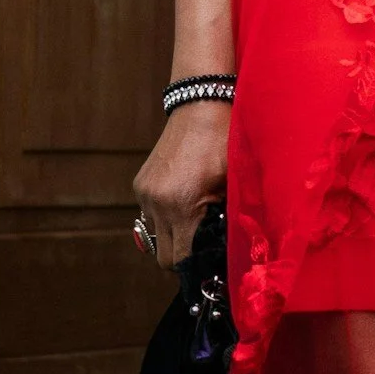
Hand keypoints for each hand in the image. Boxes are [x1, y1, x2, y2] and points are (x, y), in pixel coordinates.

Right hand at [132, 99, 229, 271]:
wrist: (201, 105)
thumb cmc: (226, 142)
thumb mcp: (234, 183)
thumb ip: (229, 219)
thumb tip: (230, 251)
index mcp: (182, 205)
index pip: (180, 260)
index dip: (197, 267)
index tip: (211, 268)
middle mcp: (157, 203)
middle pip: (164, 257)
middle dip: (184, 258)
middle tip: (206, 249)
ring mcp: (145, 194)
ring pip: (156, 236)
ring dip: (175, 236)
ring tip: (198, 219)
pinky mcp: (140, 185)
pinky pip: (151, 215)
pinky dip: (167, 216)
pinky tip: (186, 198)